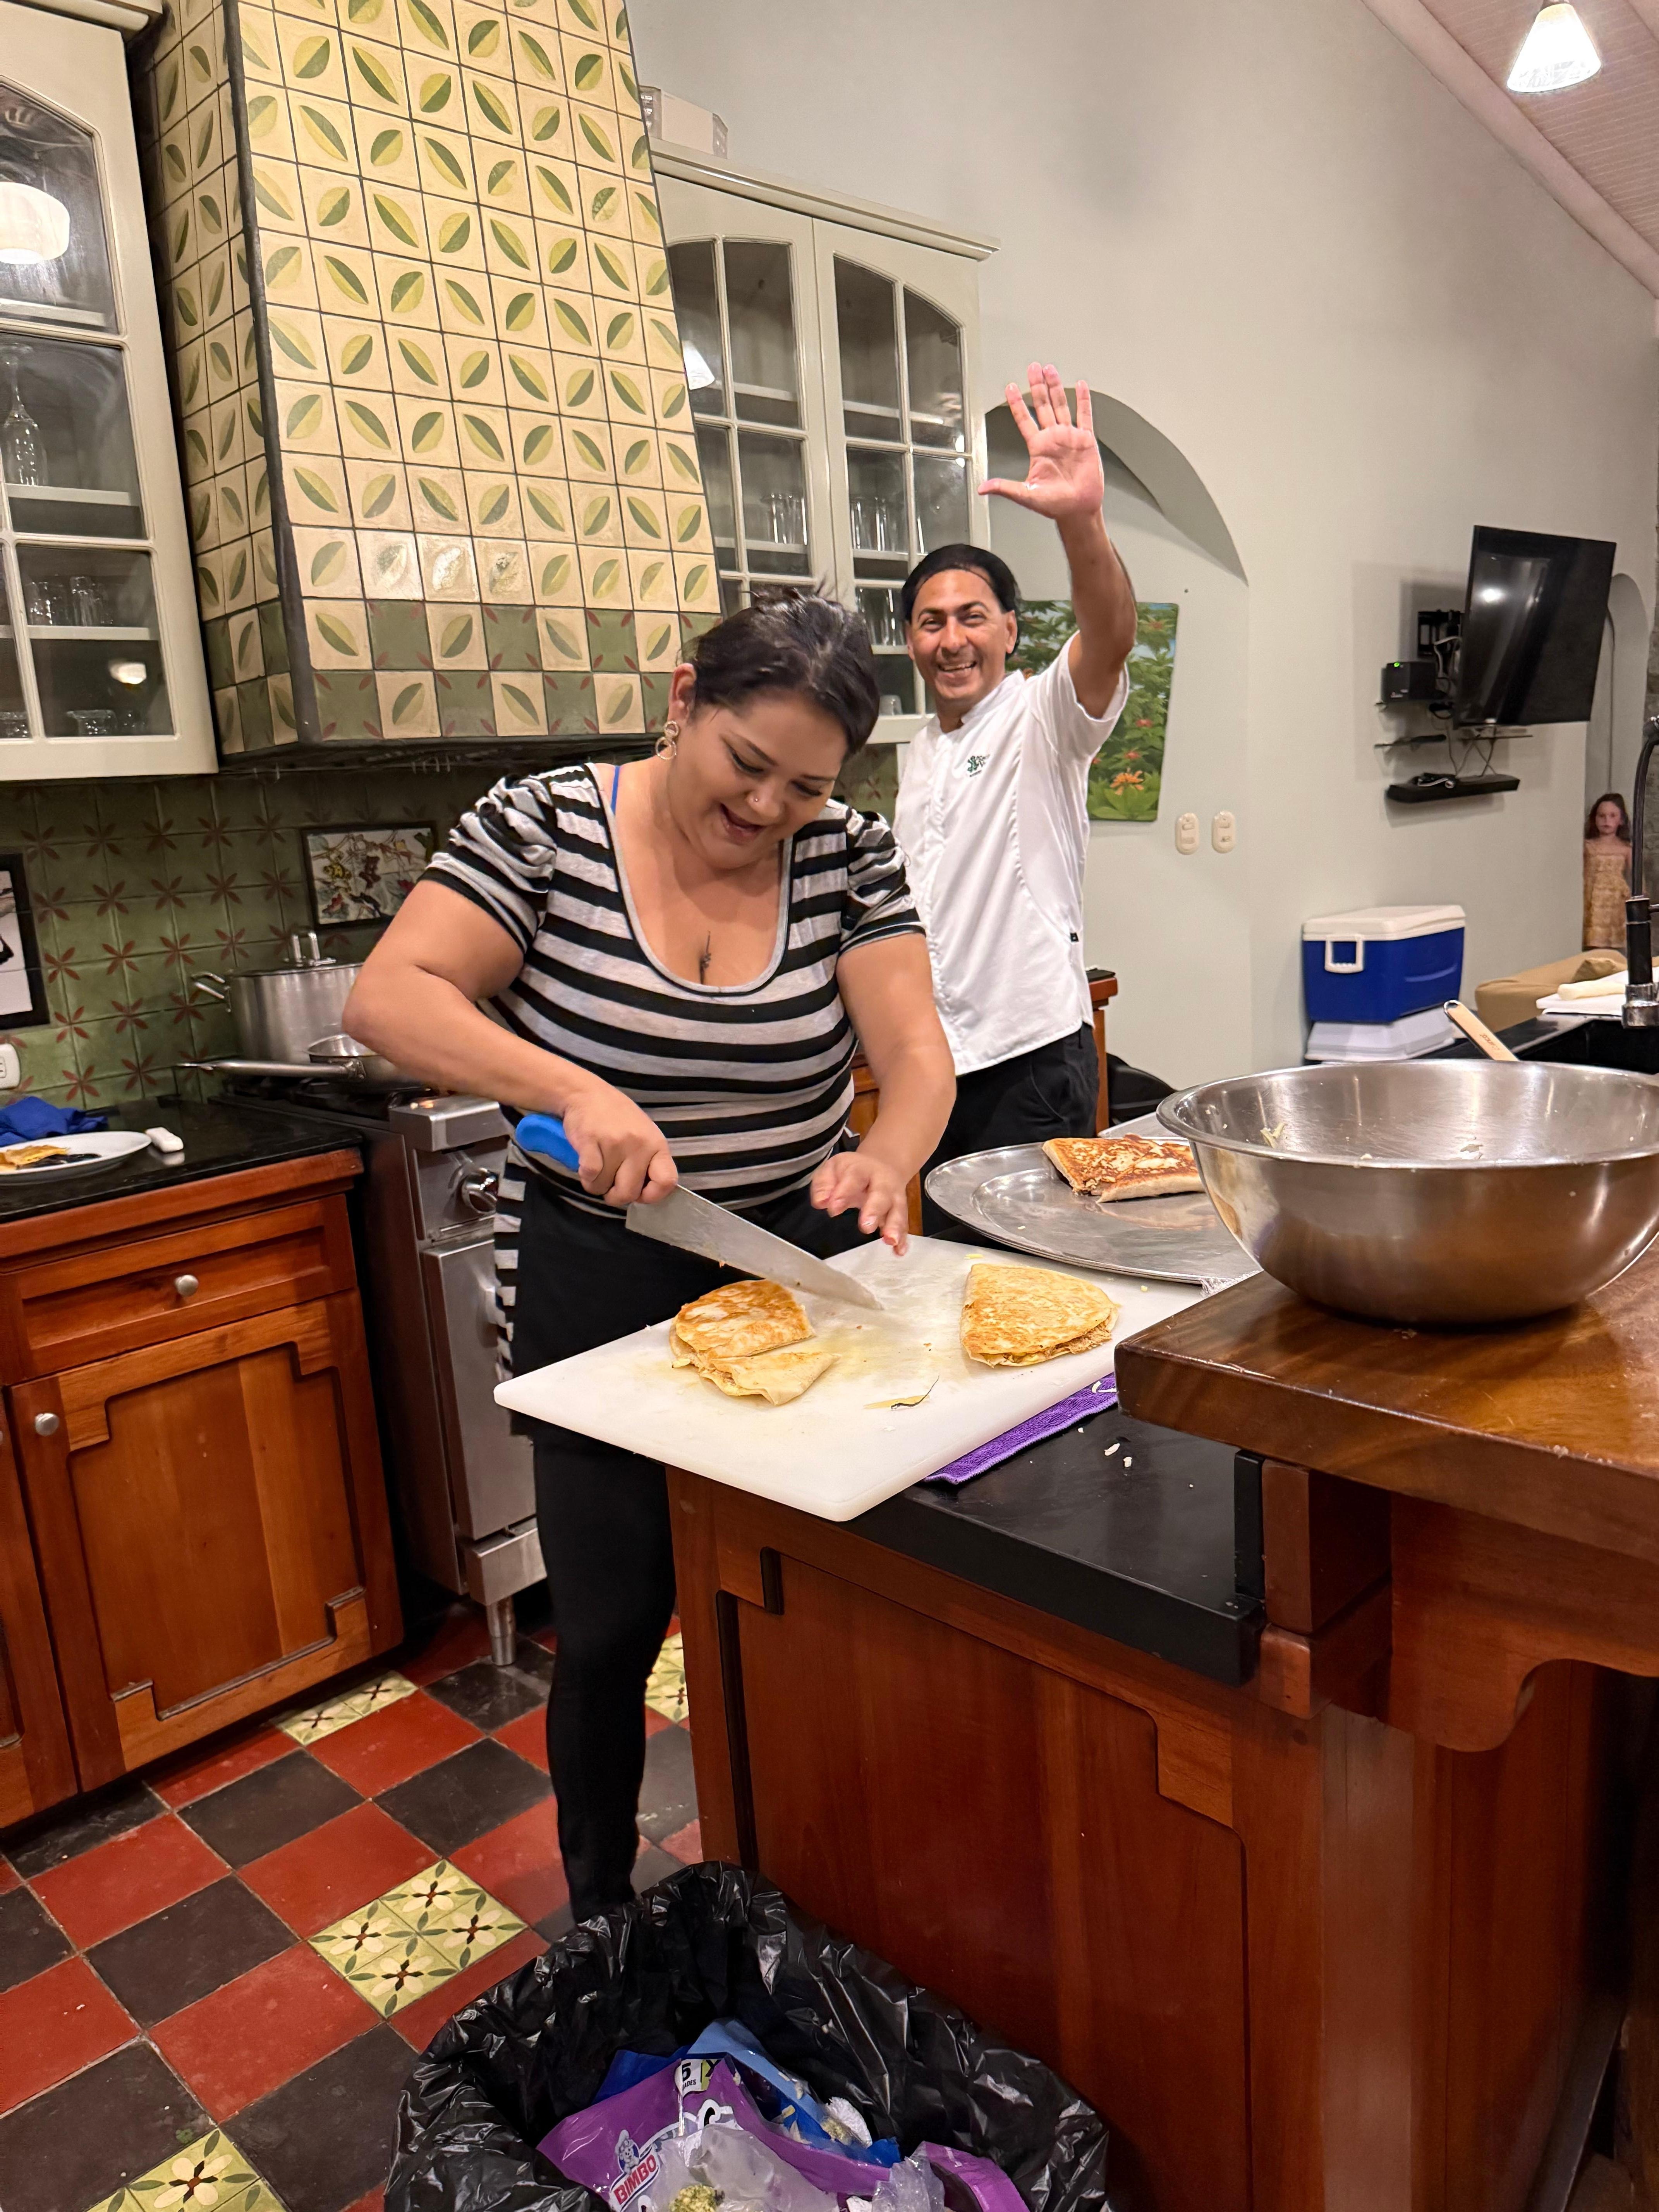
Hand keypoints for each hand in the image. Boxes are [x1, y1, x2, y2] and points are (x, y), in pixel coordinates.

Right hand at [559, 1076, 676, 1206]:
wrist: (586, 1094)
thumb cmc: (616, 1118)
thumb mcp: (644, 1136)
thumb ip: (649, 1163)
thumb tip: (645, 1195)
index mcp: (657, 1144)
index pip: (666, 1182)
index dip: (651, 1196)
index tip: (639, 1193)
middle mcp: (639, 1144)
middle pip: (629, 1193)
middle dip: (615, 1195)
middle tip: (609, 1183)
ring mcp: (615, 1142)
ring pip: (604, 1187)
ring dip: (597, 1183)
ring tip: (598, 1164)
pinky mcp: (591, 1142)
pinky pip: (589, 1176)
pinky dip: (584, 1176)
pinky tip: (586, 1162)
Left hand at [810, 1149, 911, 1253]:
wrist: (883, 1164)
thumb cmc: (853, 1171)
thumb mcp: (833, 1170)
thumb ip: (824, 1185)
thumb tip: (821, 1202)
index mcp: (861, 1169)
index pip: (854, 1178)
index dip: (844, 1193)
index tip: (834, 1209)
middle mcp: (882, 1181)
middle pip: (881, 1194)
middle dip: (875, 1210)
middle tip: (866, 1227)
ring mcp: (894, 1196)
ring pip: (897, 1210)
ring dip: (895, 1226)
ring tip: (890, 1240)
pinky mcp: (900, 1210)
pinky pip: (904, 1224)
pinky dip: (903, 1238)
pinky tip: (899, 1250)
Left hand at [980, 362, 1104, 523]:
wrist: (1078, 510)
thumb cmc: (1054, 505)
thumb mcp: (1025, 495)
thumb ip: (1004, 488)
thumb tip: (983, 488)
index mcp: (1037, 448)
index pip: (1024, 420)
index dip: (1017, 403)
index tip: (1011, 387)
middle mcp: (1052, 439)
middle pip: (1042, 406)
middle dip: (1037, 386)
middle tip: (1033, 368)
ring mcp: (1069, 437)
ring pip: (1061, 406)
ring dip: (1055, 388)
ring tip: (1050, 370)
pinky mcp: (1086, 441)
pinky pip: (1085, 416)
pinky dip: (1083, 401)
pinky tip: (1079, 386)